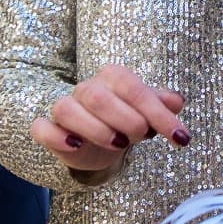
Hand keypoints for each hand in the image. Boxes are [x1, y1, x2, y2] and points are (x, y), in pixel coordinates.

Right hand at [31, 64, 187, 174]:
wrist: (99, 141)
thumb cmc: (126, 120)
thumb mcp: (147, 112)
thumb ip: (162, 104)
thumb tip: (177, 101)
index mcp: (113, 77)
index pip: (134, 88)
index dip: (158, 113)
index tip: (180, 137)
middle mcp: (86, 89)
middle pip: (98, 96)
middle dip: (126, 119)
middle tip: (142, 136)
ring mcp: (65, 108)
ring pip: (67, 109)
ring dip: (95, 129)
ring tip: (118, 143)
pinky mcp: (50, 129)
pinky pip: (42, 128)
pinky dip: (56, 136)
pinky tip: (75, 145)